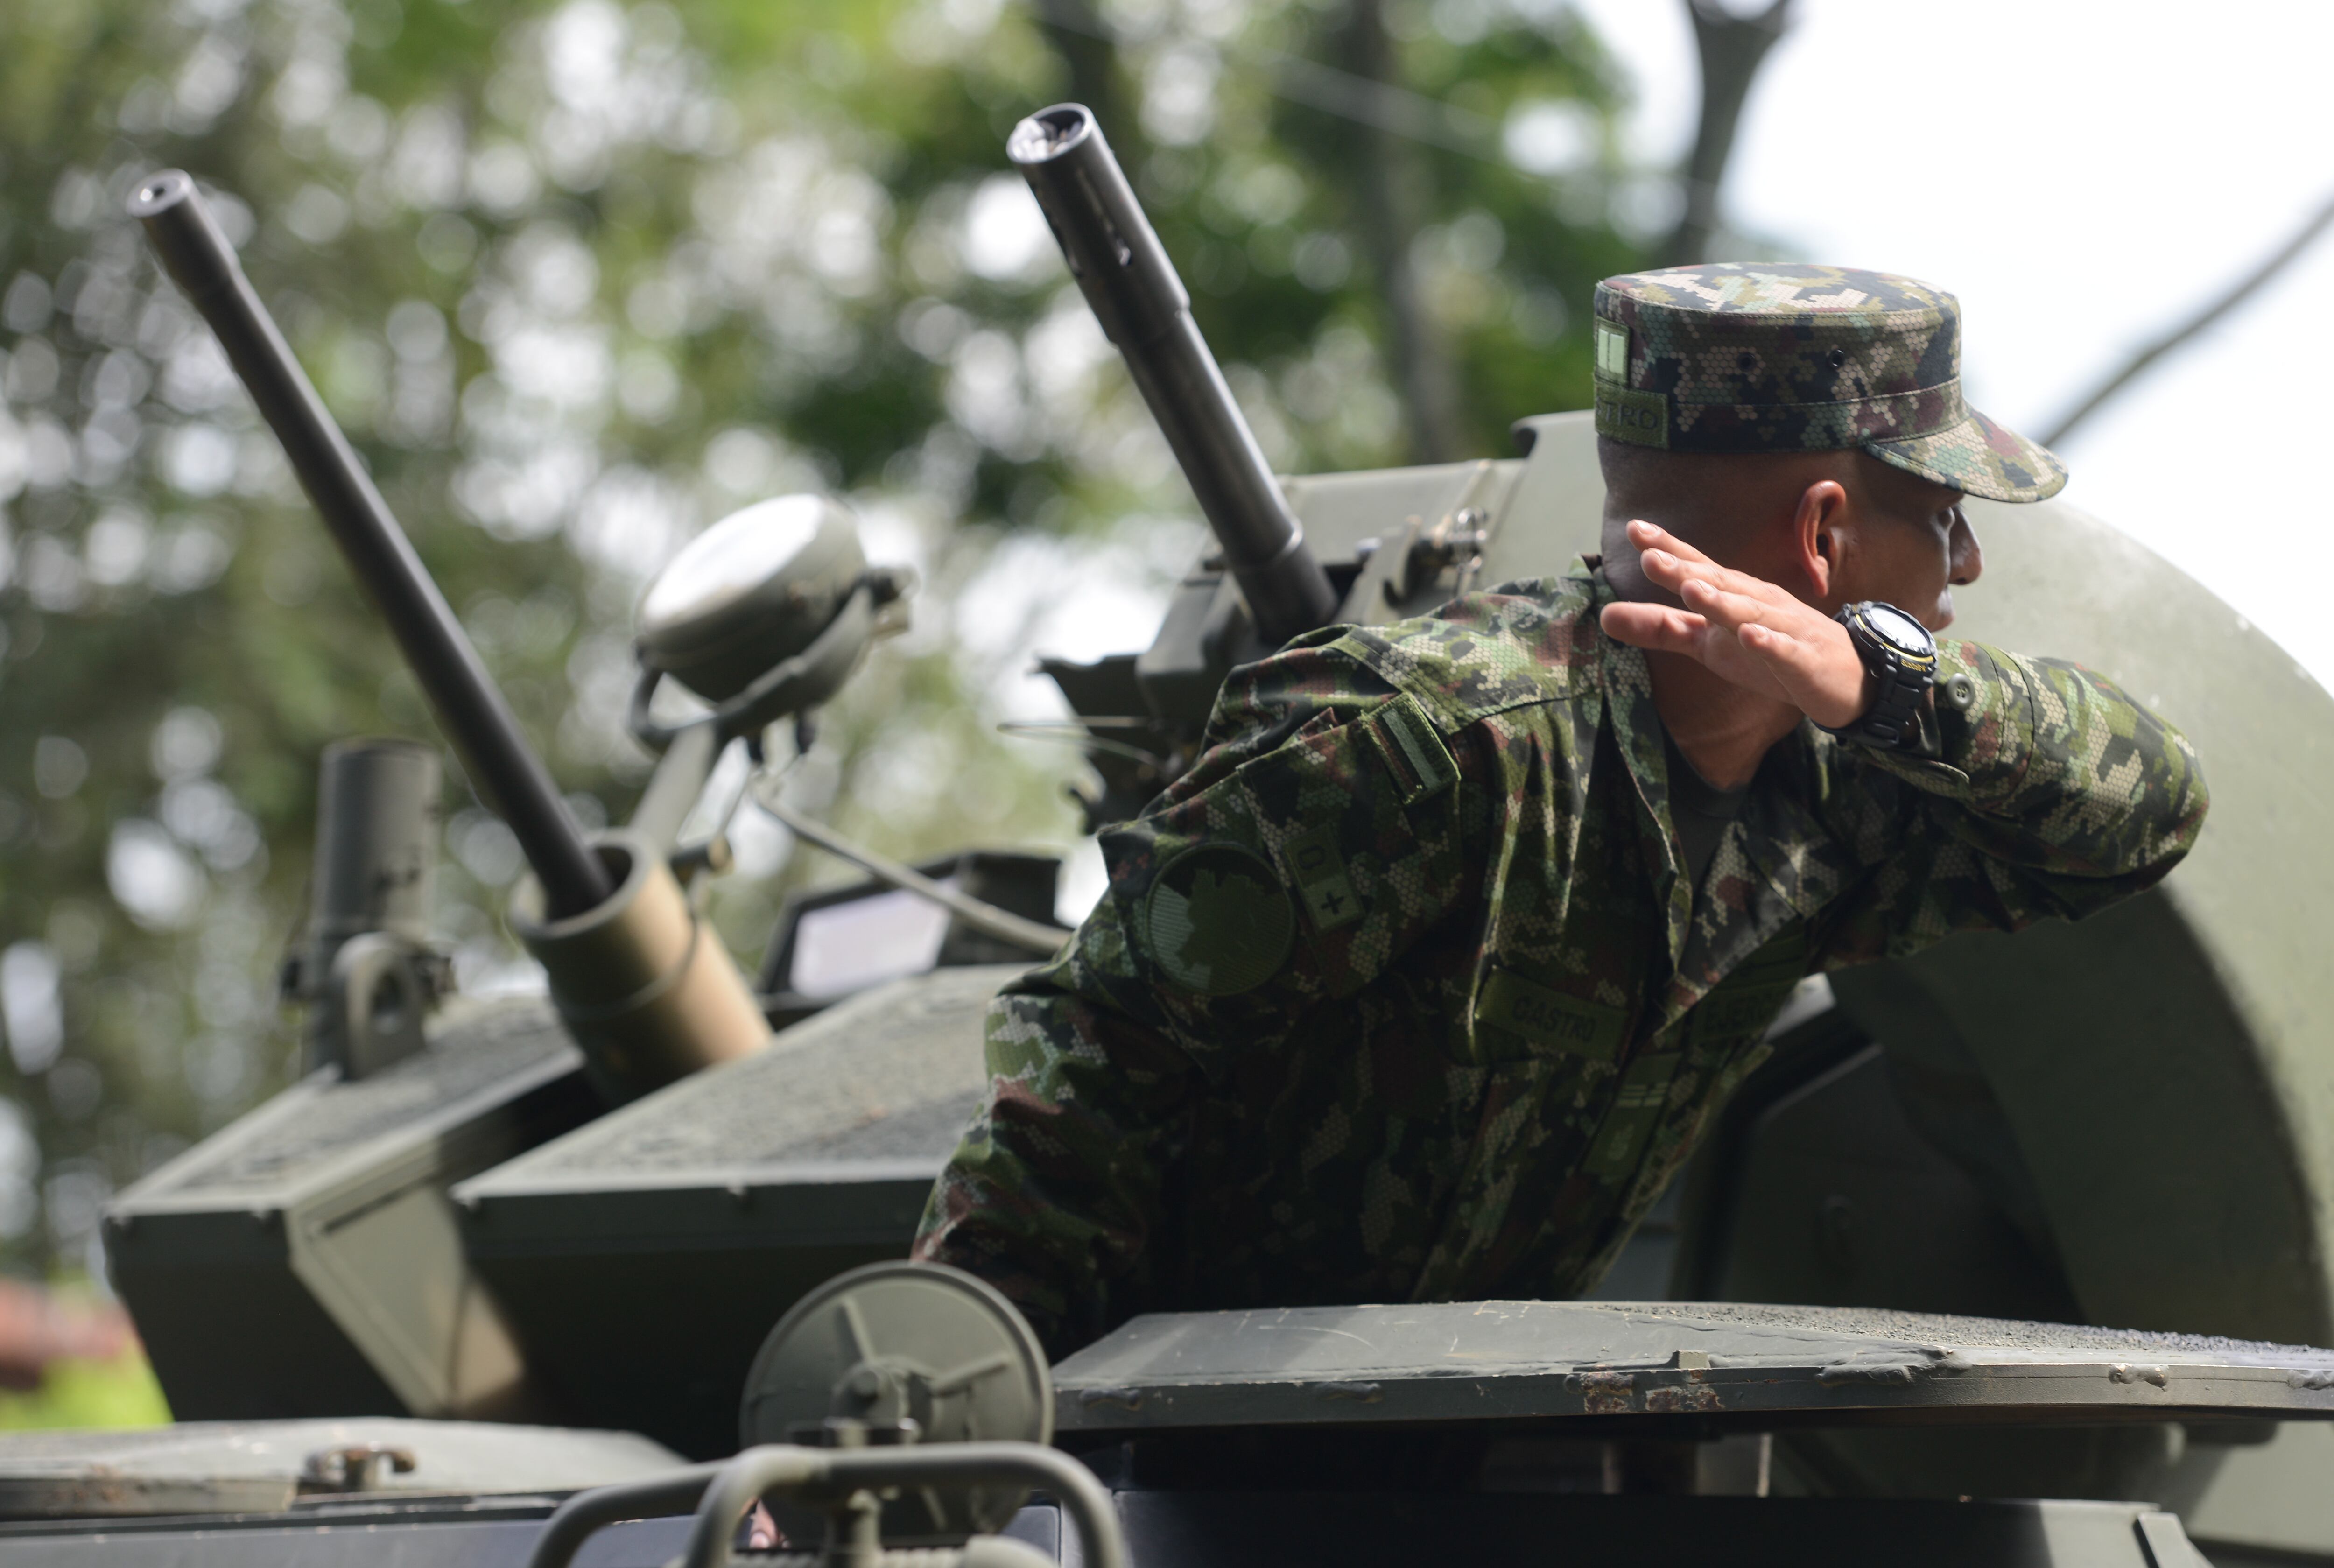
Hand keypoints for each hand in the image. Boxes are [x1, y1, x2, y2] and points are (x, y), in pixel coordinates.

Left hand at [1598, 520, 1870, 728]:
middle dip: (1686, 568)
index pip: (1697, 566)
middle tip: (1650, 555)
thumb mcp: (1706, 643)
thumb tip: (1604, 616)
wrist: (1842, 678)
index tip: (1634, 529)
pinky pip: (1784, 650)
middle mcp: (1757, 602)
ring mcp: (1783, 628)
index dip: (1669, 549)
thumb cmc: (1767, 651)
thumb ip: (1660, 628)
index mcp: (1733, 594)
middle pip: (1719, 582)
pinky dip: (1768, 642)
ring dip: (1722, 600)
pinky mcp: (1803, 660)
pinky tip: (1750, 636)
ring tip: (1691, 588)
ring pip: (1750, 612)